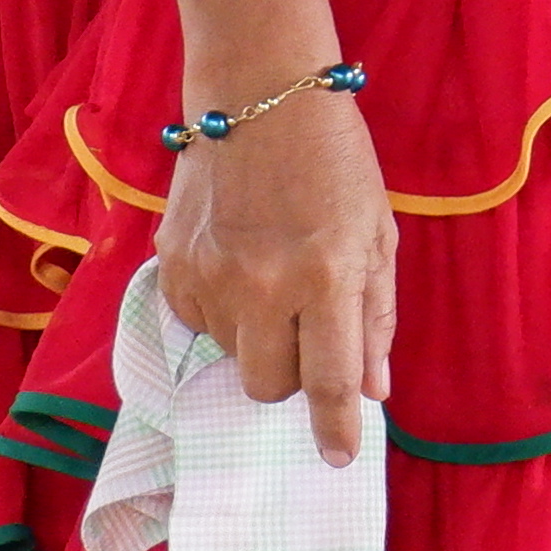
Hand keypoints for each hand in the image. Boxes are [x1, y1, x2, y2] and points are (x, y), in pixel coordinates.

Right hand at [154, 75, 396, 462]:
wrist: (258, 94)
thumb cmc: (334, 160)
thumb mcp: (377, 234)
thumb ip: (376, 317)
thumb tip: (374, 390)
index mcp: (327, 276)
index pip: (330, 381)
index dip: (336, 430)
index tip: (338, 457)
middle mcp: (264, 285)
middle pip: (269, 387)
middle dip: (292, 377)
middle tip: (307, 331)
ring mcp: (210, 277)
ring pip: (232, 357)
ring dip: (256, 337)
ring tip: (272, 276)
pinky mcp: (172, 264)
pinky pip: (197, 323)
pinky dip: (219, 311)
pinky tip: (237, 263)